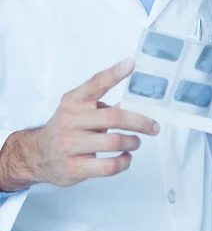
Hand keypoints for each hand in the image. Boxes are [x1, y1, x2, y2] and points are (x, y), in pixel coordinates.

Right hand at [30, 58, 159, 186]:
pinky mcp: (74, 167)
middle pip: (114, 117)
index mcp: (74, 101)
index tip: (130, 63)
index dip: (114, 73)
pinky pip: (109, 166)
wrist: (38, 154)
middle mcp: (71, 120)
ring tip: (136, 142)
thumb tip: (128, 103)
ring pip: (114, 142)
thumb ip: (100, 104)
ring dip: (133, 142)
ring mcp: (71, 144)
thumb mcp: (77, 109)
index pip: (96, 83)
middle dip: (140, 123)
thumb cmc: (66, 128)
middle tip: (154, 127)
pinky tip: (126, 157)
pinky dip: (124, 162)